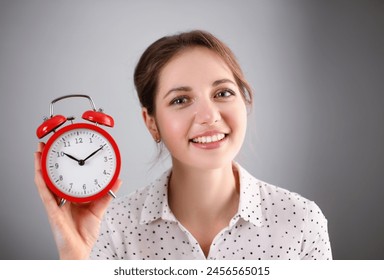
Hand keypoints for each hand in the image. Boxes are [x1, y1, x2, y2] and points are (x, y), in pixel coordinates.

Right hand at [34, 142, 121, 258]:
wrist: (80, 250)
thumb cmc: (84, 232)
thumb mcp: (98, 209)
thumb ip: (106, 193)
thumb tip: (117, 179)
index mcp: (70, 196)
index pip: (66, 176)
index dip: (64, 163)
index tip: (66, 148)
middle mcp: (60, 198)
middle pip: (53, 175)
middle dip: (48, 160)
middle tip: (47, 144)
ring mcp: (55, 204)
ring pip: (45, 181)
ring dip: (41, 166)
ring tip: (39, 151)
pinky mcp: (52, 211)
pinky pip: (45, 194)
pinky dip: (41, 182)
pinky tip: (39, 171)